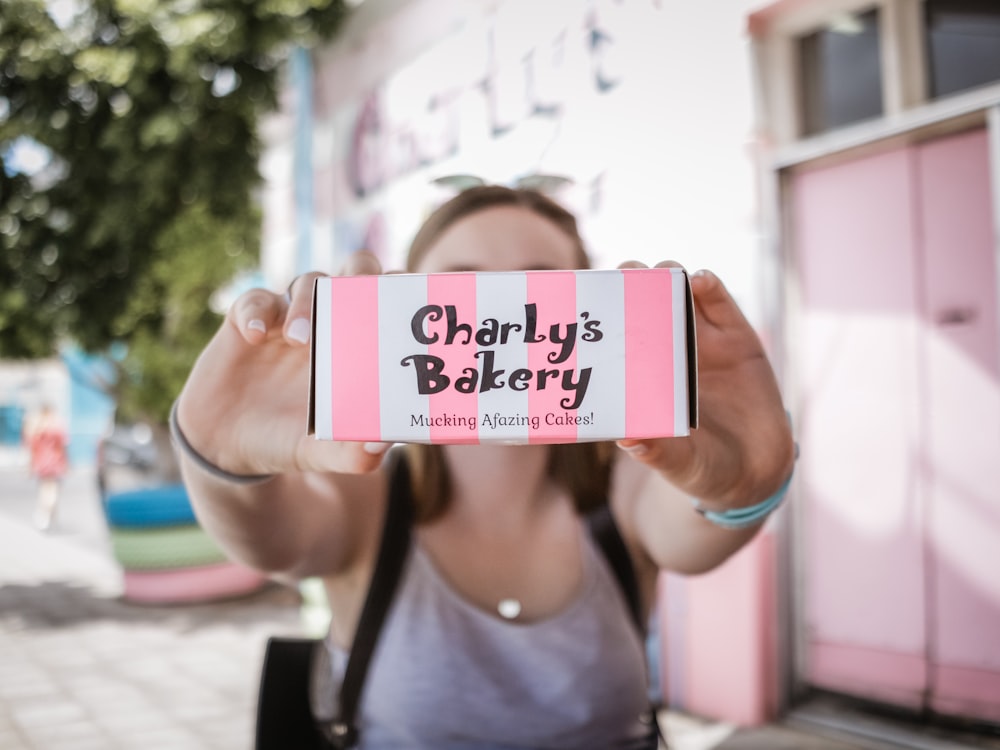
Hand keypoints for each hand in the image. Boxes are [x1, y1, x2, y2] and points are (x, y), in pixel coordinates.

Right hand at [176, 251, 390, 476]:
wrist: (231, 446)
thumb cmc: (290, 440)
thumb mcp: (321, 453)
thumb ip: (351, 454)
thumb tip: (381, 445)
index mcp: (360, 346)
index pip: (390, 302)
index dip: (403, 289)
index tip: (408, 298)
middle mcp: (330, 323)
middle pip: (355, 272)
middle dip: (362, 274)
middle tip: (359, 293)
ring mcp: (289, 318)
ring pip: (308, 282)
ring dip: (308, 302)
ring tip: (299, 339)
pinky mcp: (248, 322)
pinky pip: (255, 301)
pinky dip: (256, 312)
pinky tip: (254, 336)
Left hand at [616, 262, 794, 508]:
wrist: (757, 472)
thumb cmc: (704, 468)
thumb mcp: (680, 464)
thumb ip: (659, 453)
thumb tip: (628, 440)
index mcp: (642, 376)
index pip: (615, 334)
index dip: (602, 313)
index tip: (588, 297)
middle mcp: (666, 352)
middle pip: (643, 303)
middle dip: (631, 282)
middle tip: (624, 276)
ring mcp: (703, 342)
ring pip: (679, 294)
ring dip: (667, 276)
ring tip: (660, 274)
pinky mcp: (738, 339)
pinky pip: (720, 304)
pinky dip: (708, 285)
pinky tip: (699, 280)